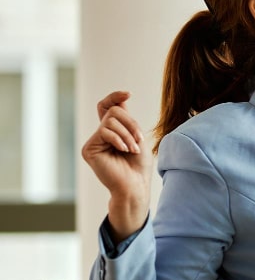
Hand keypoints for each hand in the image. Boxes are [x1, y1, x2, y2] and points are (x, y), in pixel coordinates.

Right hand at [81, 91, 151, 241]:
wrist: (135, 185)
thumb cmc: (139, 165)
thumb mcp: (137, 137)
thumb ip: (127, 120)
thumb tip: (121, 100)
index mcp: (113, 131)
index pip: (107, 107)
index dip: (114, 97)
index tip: (128, 94)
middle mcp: (101, 135)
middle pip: (113, 111)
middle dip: (131, 123)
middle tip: (139, 140)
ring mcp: (94, 142)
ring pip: (110, 120)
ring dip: (128, 134)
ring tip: (133, 149)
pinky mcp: (89, 149)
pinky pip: (104, 131)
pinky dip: (119, 139)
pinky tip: (124, 150)